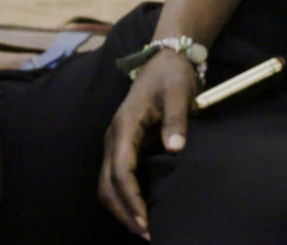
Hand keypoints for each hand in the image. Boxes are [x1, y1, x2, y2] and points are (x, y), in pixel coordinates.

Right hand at [98, 51, 199, 238]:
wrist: (165, 59)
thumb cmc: (172, 76)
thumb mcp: (179, 93)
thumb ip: (176, 120)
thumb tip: (175, 149)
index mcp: (125, 125)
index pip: (121, 171)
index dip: (131, 199)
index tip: (146, 221)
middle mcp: (114, 137)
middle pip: (107, 184)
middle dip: (123, 212)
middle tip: (146, 235)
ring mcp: (117, 142)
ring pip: (107, 184)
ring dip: (122, 208)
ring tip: (144, 229)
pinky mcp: (124, 145)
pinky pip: (117, 177)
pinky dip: (125, 197)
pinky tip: (142, 210)